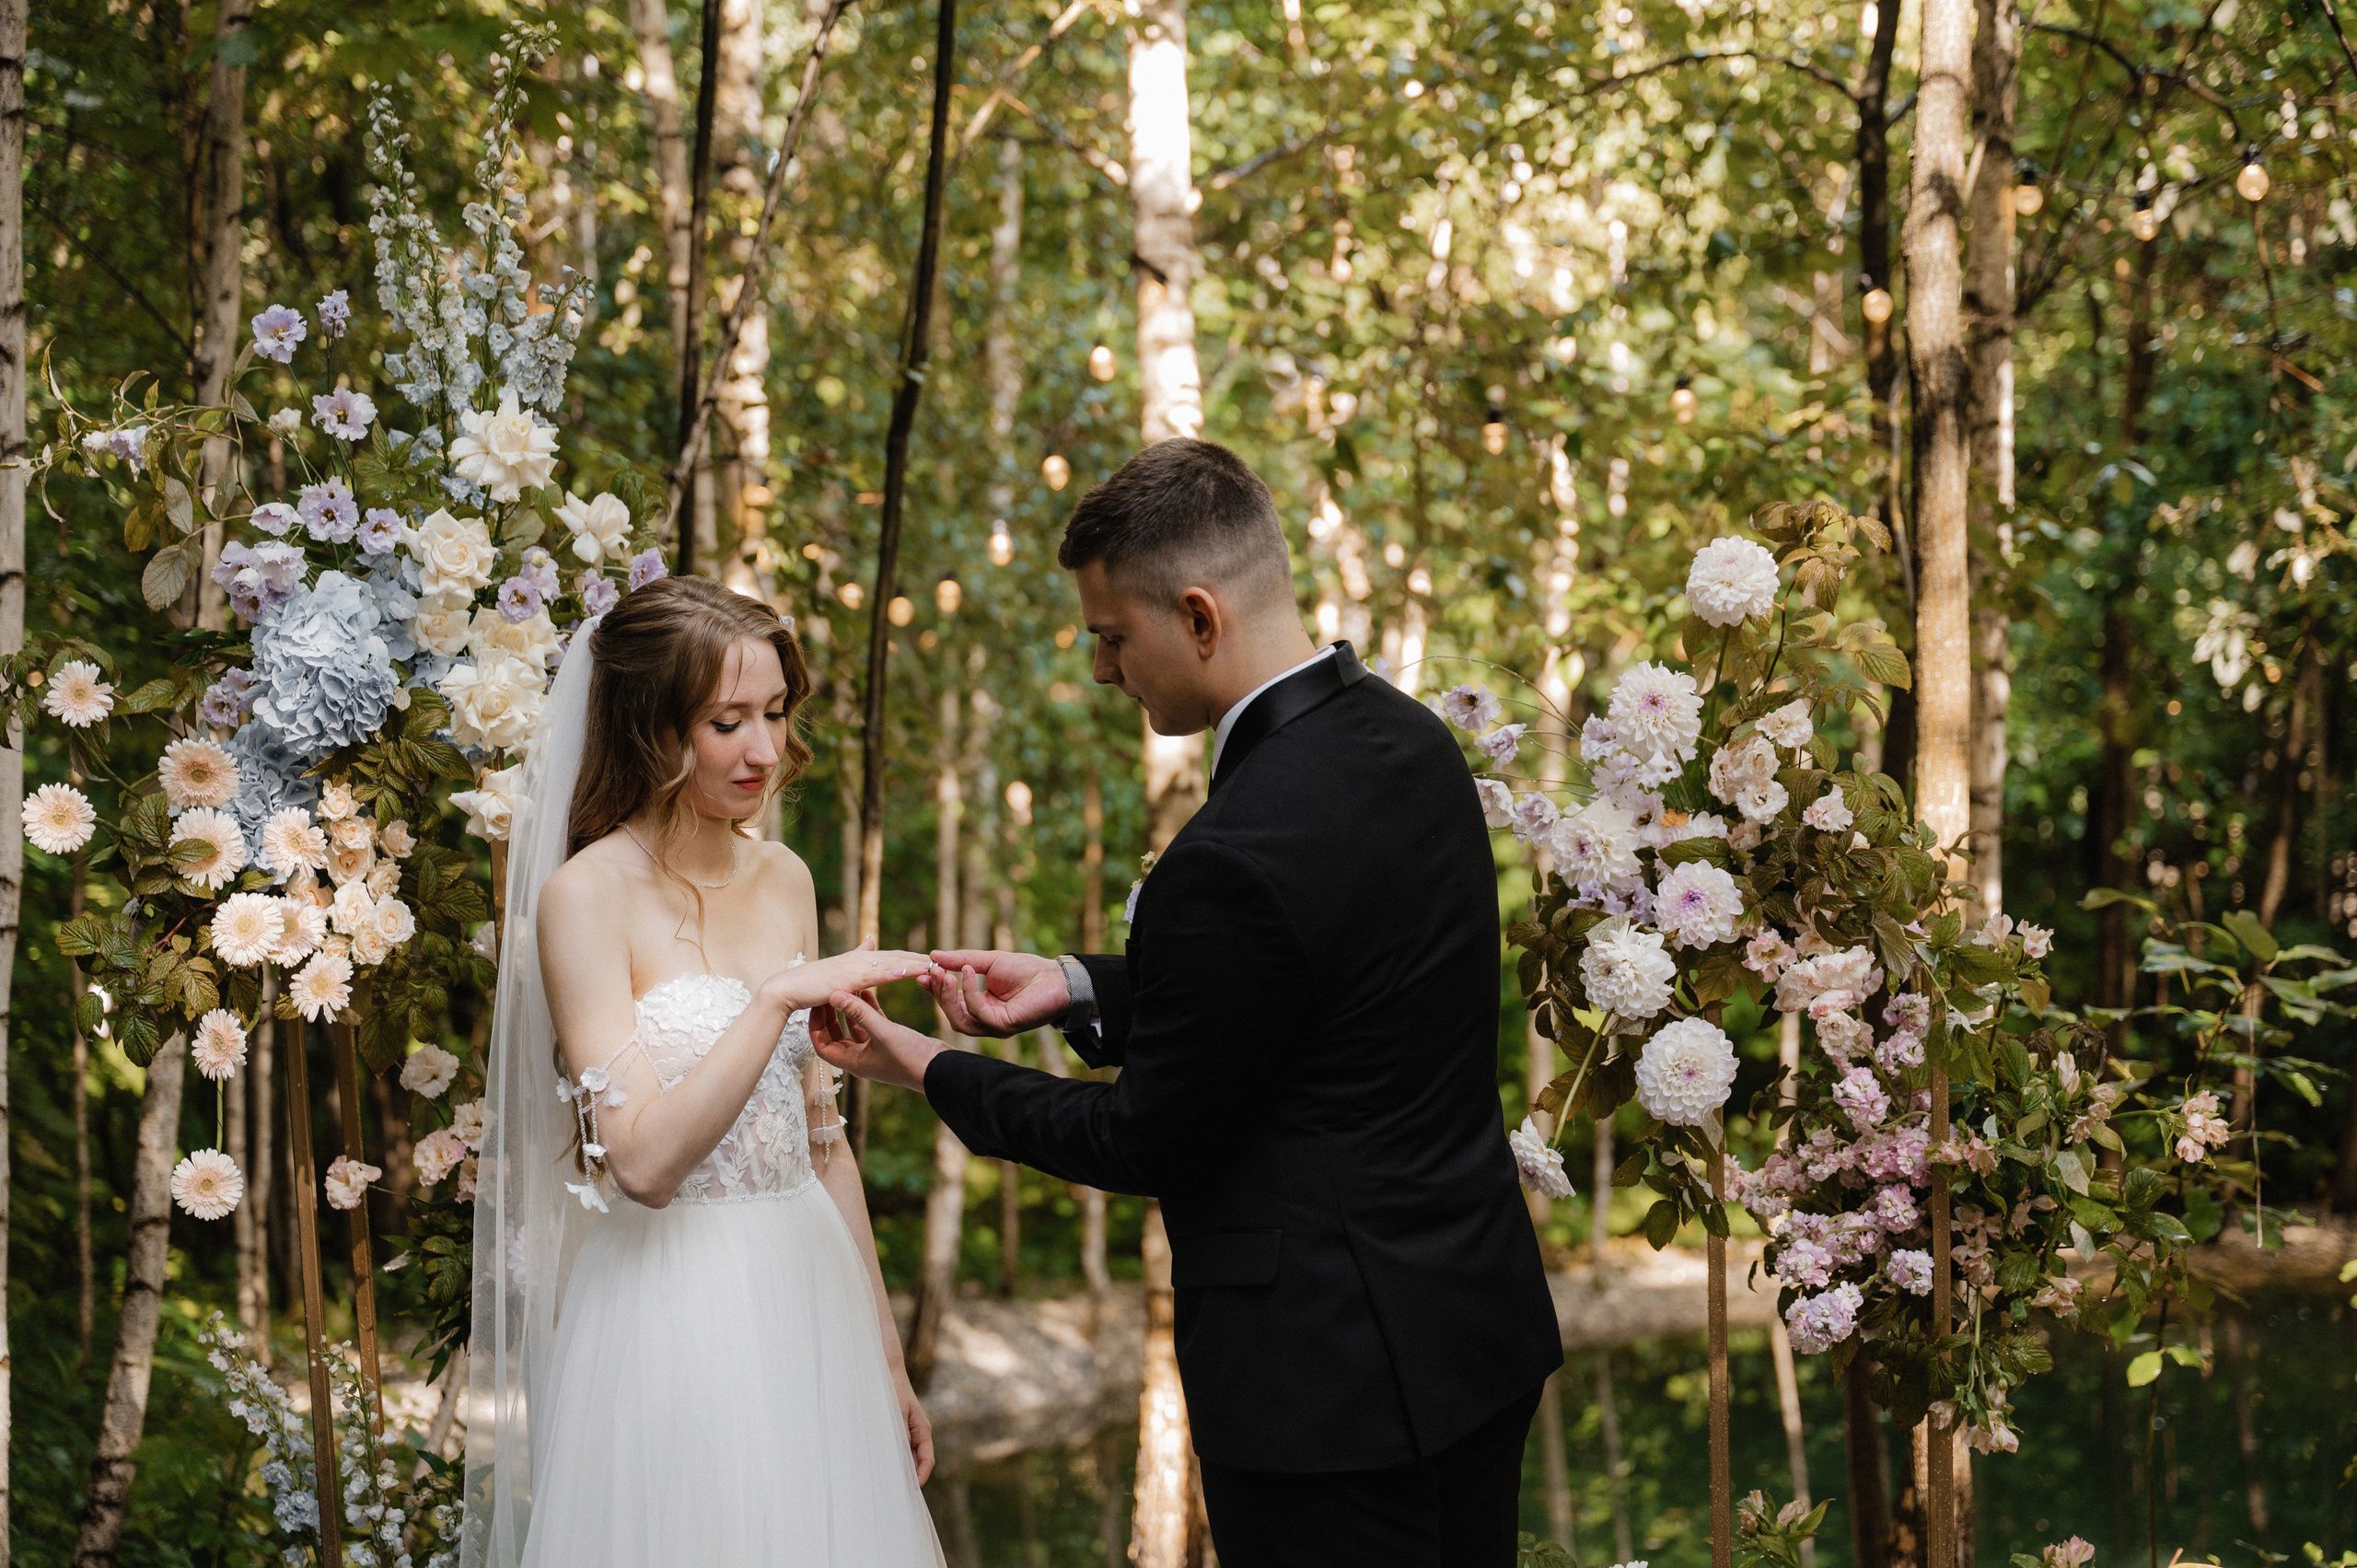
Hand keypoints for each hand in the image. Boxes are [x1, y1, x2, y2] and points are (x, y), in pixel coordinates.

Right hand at [760, 942, 930, 1013]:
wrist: (787, 990)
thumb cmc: (810, 984)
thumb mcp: (838, 970)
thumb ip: (857, 955)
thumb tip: (871, 939)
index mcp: (858, 960)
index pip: (892, 958)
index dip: (912, 958)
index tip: (934, 959)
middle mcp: (859, 959)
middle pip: (897, 958)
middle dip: (921, 959)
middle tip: (946, 960)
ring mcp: (854, 968)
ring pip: (891, 964)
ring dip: (915, 964)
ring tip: (937, 965)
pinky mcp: (848, 980)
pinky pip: (877, 975)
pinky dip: (896, 972)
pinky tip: (912, 971)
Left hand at [809, 989, 942, 1092]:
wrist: (942, 1070)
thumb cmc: (911, 1057)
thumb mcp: (883, 1032)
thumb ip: (860, 1012)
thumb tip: (834, 995)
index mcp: (854, 1061)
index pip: (822, 1045)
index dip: (815, 1026)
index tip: (815, 1005)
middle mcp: (861, 1057)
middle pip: (835, 1036)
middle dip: (830, 1015)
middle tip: (827, 994)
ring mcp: (875, 1050)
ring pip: (854, 1028)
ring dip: (850, 1010)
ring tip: (846, 988)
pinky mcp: (889, 1042)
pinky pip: (872, 1024)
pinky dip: (868, 1009)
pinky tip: (869, 992)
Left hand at [897, 1373, 934, 1484]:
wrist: (887, 1371)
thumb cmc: (893, 1391)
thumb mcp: (897, 1415)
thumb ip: (901, 1436)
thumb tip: (903, 1459)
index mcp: (923, 1429)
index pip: (927, 1459)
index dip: (921, 1475)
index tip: (913, 1488)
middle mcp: (918, 1432)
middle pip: (918, 1460)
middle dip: (910, 1475)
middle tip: (896, 1491)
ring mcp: (909, 1431)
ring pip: (908, 1455)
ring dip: (901, 1466)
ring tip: (888, 1480)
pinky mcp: (899, 1428)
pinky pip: (900, 1447)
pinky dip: (895, 1457)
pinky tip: (883, 1463)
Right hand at [922, 949, 1069, 1036]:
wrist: (1055, 977)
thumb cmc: (1027, 969)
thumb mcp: (989, 961)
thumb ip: (961, 960)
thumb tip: (933, 955)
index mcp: (980, 1006)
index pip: (951, 1002)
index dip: (935, 988)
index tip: (923, 970)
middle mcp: (985, 1020)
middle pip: (952, 1014)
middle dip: (938, 993)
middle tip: (931, 971)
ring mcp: (993, 1026)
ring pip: (960, 1020)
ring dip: (948, 997)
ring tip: (944, 974)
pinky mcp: (1003, 1026)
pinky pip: (978, 1014)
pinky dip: (969, 993)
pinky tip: (968, 973)